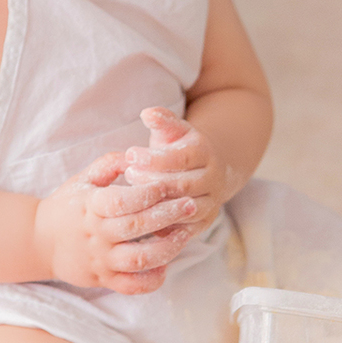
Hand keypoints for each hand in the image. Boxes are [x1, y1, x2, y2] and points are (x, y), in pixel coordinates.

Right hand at [32, 147, 200, 294]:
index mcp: (90, 207)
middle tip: (190, 205)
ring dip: (167, 248)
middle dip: (167, 215)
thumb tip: (134, 154)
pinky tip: (165, 265)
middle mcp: (96, 235)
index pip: (122, 200)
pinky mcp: (104, 280)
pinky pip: (132, 286)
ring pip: (140, 259)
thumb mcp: (82, 180)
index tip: (168, 184)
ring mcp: (101, 260)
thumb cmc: (67, 205)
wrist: (39, 241)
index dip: (148, 192)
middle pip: (136, 227)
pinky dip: (152, 280)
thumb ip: (108, 164)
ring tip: (184, 234)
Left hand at [120, 106, 224, 237]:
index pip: (181, 158)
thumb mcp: (173, 130)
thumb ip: (162, 120)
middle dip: (152, 182)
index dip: (154, 158)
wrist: (206, 170)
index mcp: (205, 153)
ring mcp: (212, 201)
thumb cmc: (179, 148)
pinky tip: (144, 221)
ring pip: (185, 209)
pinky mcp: (206, 221)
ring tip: (132, 198)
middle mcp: (213, 178)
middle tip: (128, 176)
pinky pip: (187, 229)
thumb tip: (147, 113)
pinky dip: (166, 228)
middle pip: (182, 185)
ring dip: (157, 206)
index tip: (130, 154)